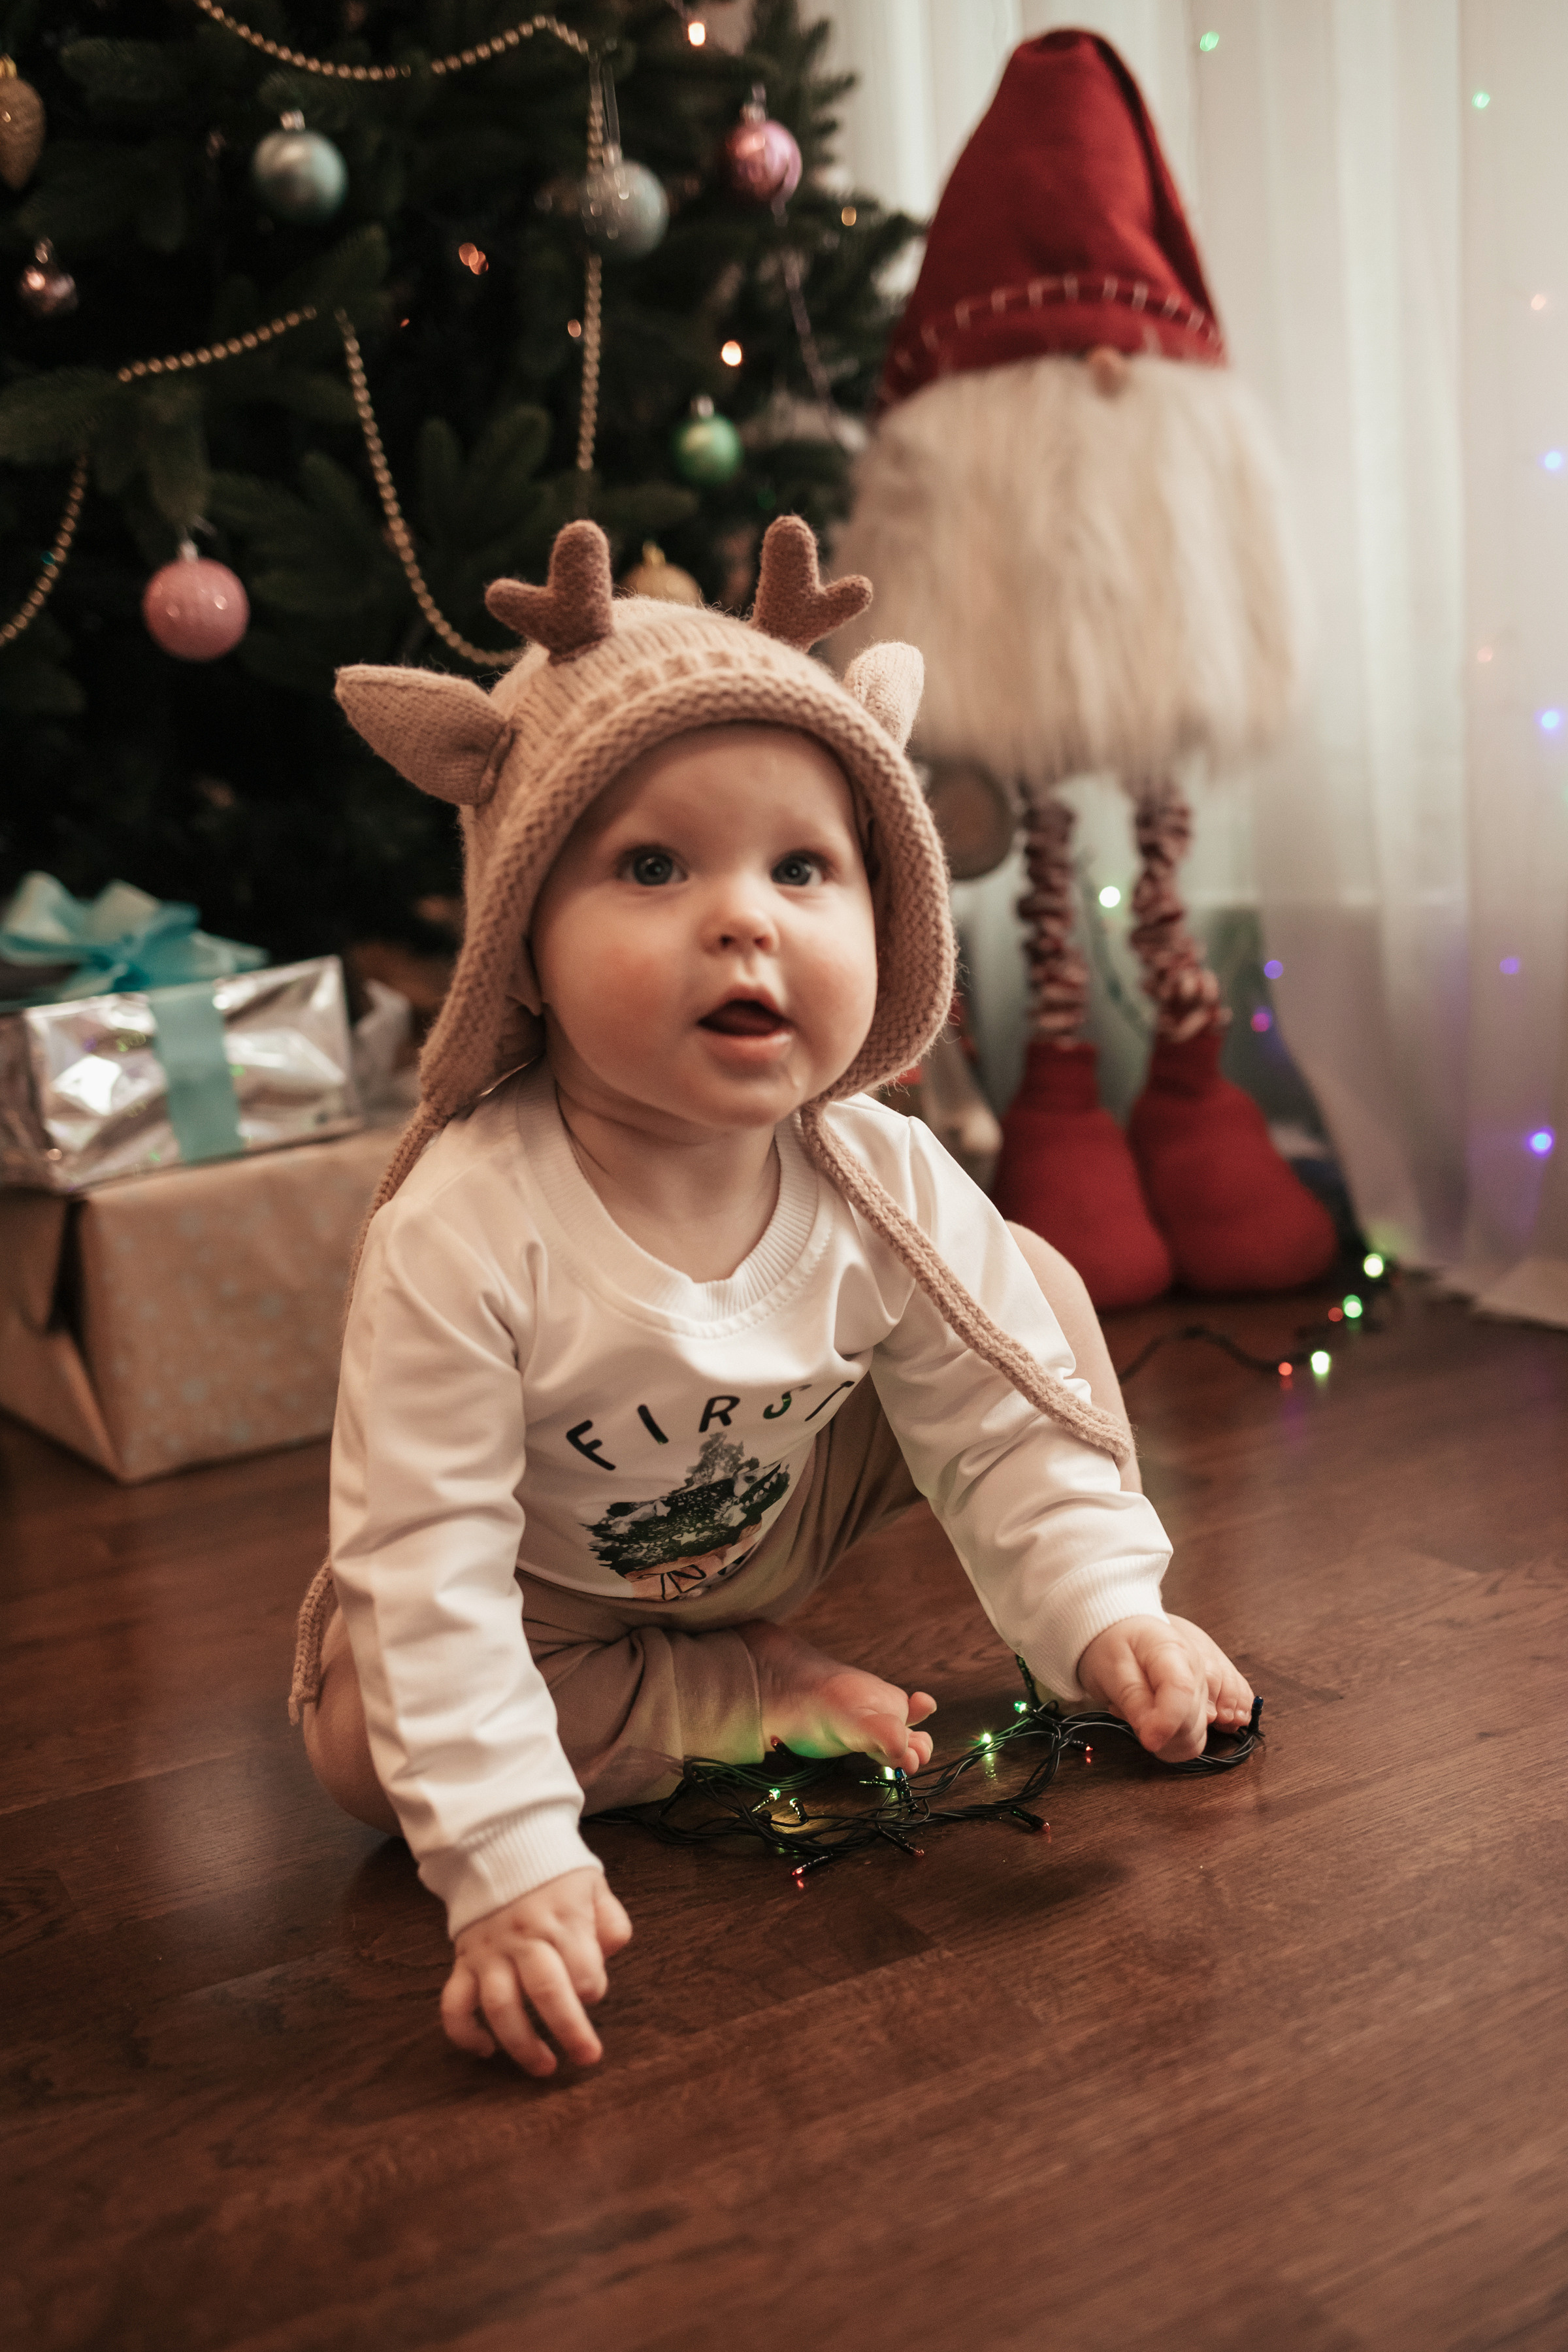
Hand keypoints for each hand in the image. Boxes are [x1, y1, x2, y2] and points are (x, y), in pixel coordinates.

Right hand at [441, 1866, 631, 2075]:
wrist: (498, 1843)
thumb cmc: (554, 1872)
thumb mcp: (594, 1886)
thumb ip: (611, 1922)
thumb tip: (609, 1956)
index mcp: (561, 1918)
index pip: (583, 1969)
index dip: (593, 1987)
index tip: (593, 1991)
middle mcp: (524, 1938)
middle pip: (546, 1992)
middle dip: (569, 2031)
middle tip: (586, 2057)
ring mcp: (490, 1951)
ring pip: (500, 2007)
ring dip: (521, 2044)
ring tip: (543, 2066)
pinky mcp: (464, 1961)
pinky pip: (455, 2004)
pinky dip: (464, 2033)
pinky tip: (485, 2050)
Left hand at [1075, 1614, 1253, 1762]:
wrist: (1120, 1631)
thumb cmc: (1112, 1645)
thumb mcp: (1111, 1668)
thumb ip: (1133, 1699)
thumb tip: (1152, 1738)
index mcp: (1173, 1650)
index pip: (1182, 1690)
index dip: (1167, 1722)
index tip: (1148, 1740)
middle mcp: (1197, 1670)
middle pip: (1194, 1721)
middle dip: (1161, 1732)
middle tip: (1131, 1712)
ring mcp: (1202, 1689)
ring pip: (1196, 1737)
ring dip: (1165, 1739)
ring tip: (1141, 1713)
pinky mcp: (1200, 1706)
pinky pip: (1194, 1740)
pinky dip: (1171, 1741)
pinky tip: (1154, 1723)